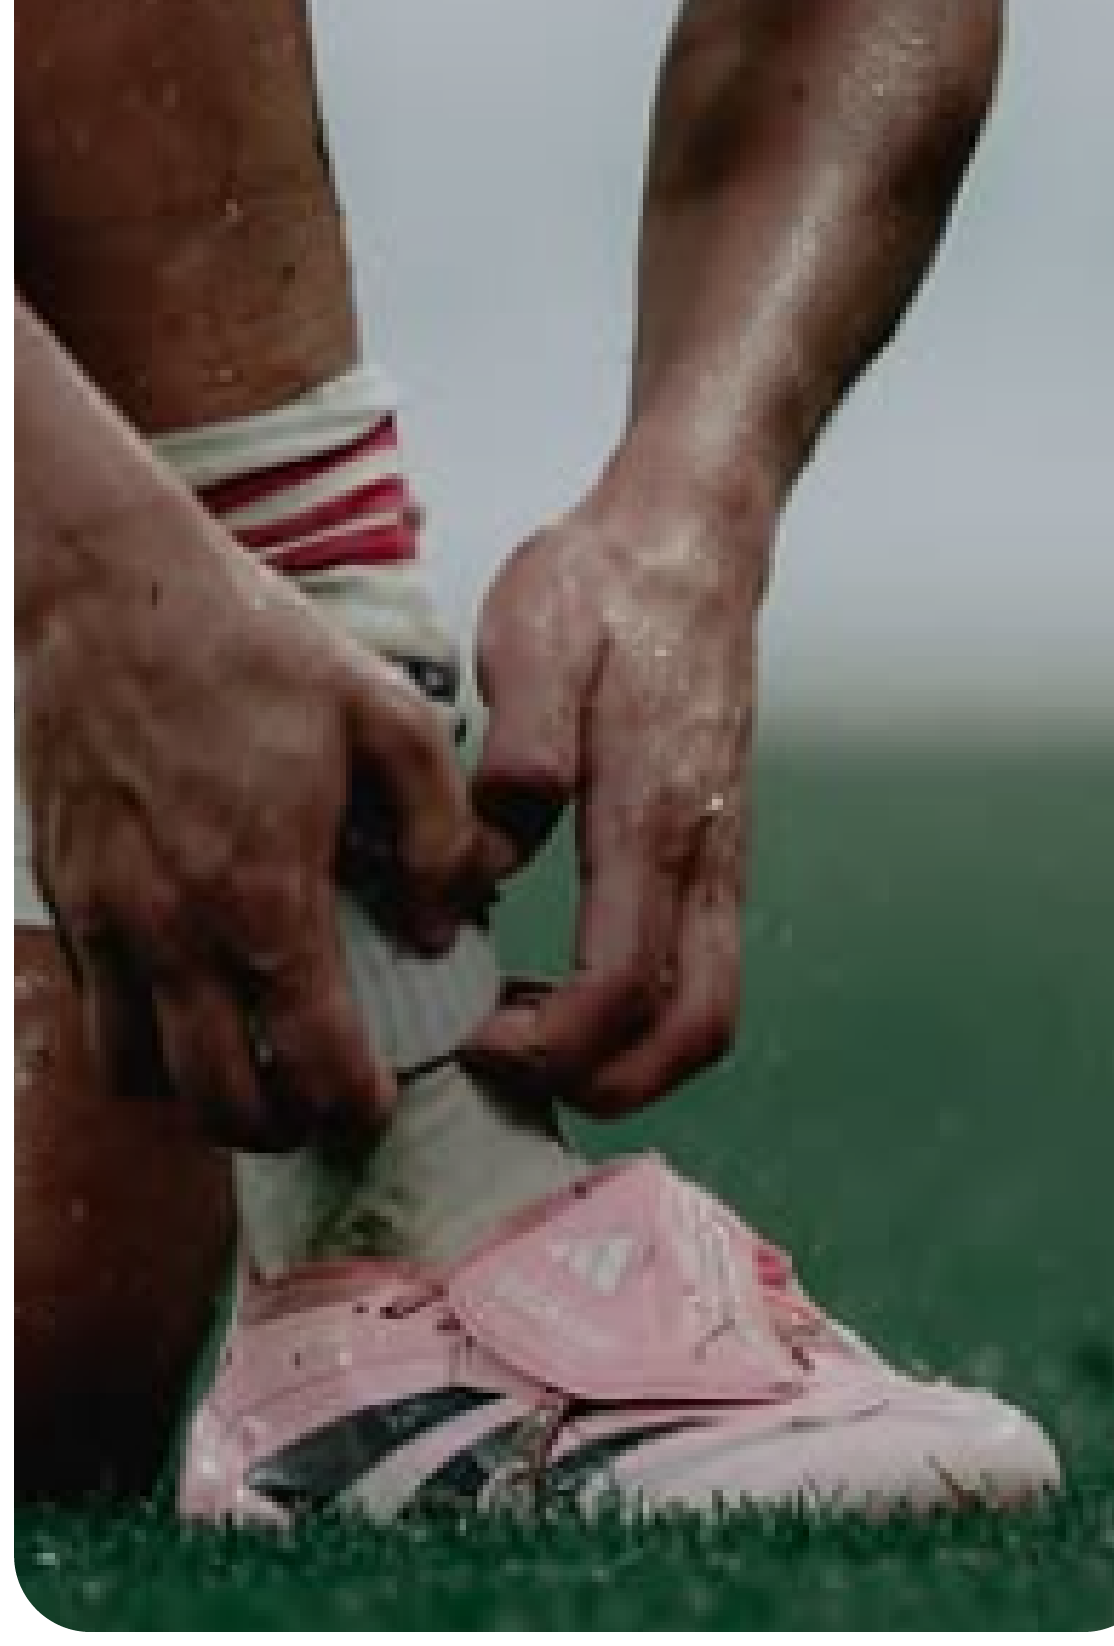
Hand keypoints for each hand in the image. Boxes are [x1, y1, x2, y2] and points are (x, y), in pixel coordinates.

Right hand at [17, 488, 489, 1149]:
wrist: (109, 592)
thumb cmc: (253, 649)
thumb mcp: (388, 715)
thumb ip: (439, 830)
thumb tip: (445, 927)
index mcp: (263, 892)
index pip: (311, 1061)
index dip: (351, 1107)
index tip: (373, 1105)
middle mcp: (171, 929)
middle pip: (215, 1102)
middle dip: (277, 1128)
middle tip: (314, 1107)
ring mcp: (102, 918)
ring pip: (134, 1076)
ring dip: (193, 1094)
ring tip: (243, 1064)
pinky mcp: (60, 893)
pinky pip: (90, 1012)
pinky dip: (136, 1037)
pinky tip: (183, 999)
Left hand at [465, 458, 762, 1114]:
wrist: (689, 542)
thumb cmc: (602, 588)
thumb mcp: (535, 643)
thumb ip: (520, 752)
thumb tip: (492, 858)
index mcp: (654, 813)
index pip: (621, 983)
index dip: (549, 1043)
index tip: (471, 1042)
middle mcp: (705, 851)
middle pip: (696, 1029)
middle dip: (610, 1084)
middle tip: (508, 1072)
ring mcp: (721, 853)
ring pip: (708, 1005)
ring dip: (626, 1055)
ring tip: (522, 1035)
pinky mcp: (714, 846)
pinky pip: (697, 963)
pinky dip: (637, 1010)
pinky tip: (551, 981)